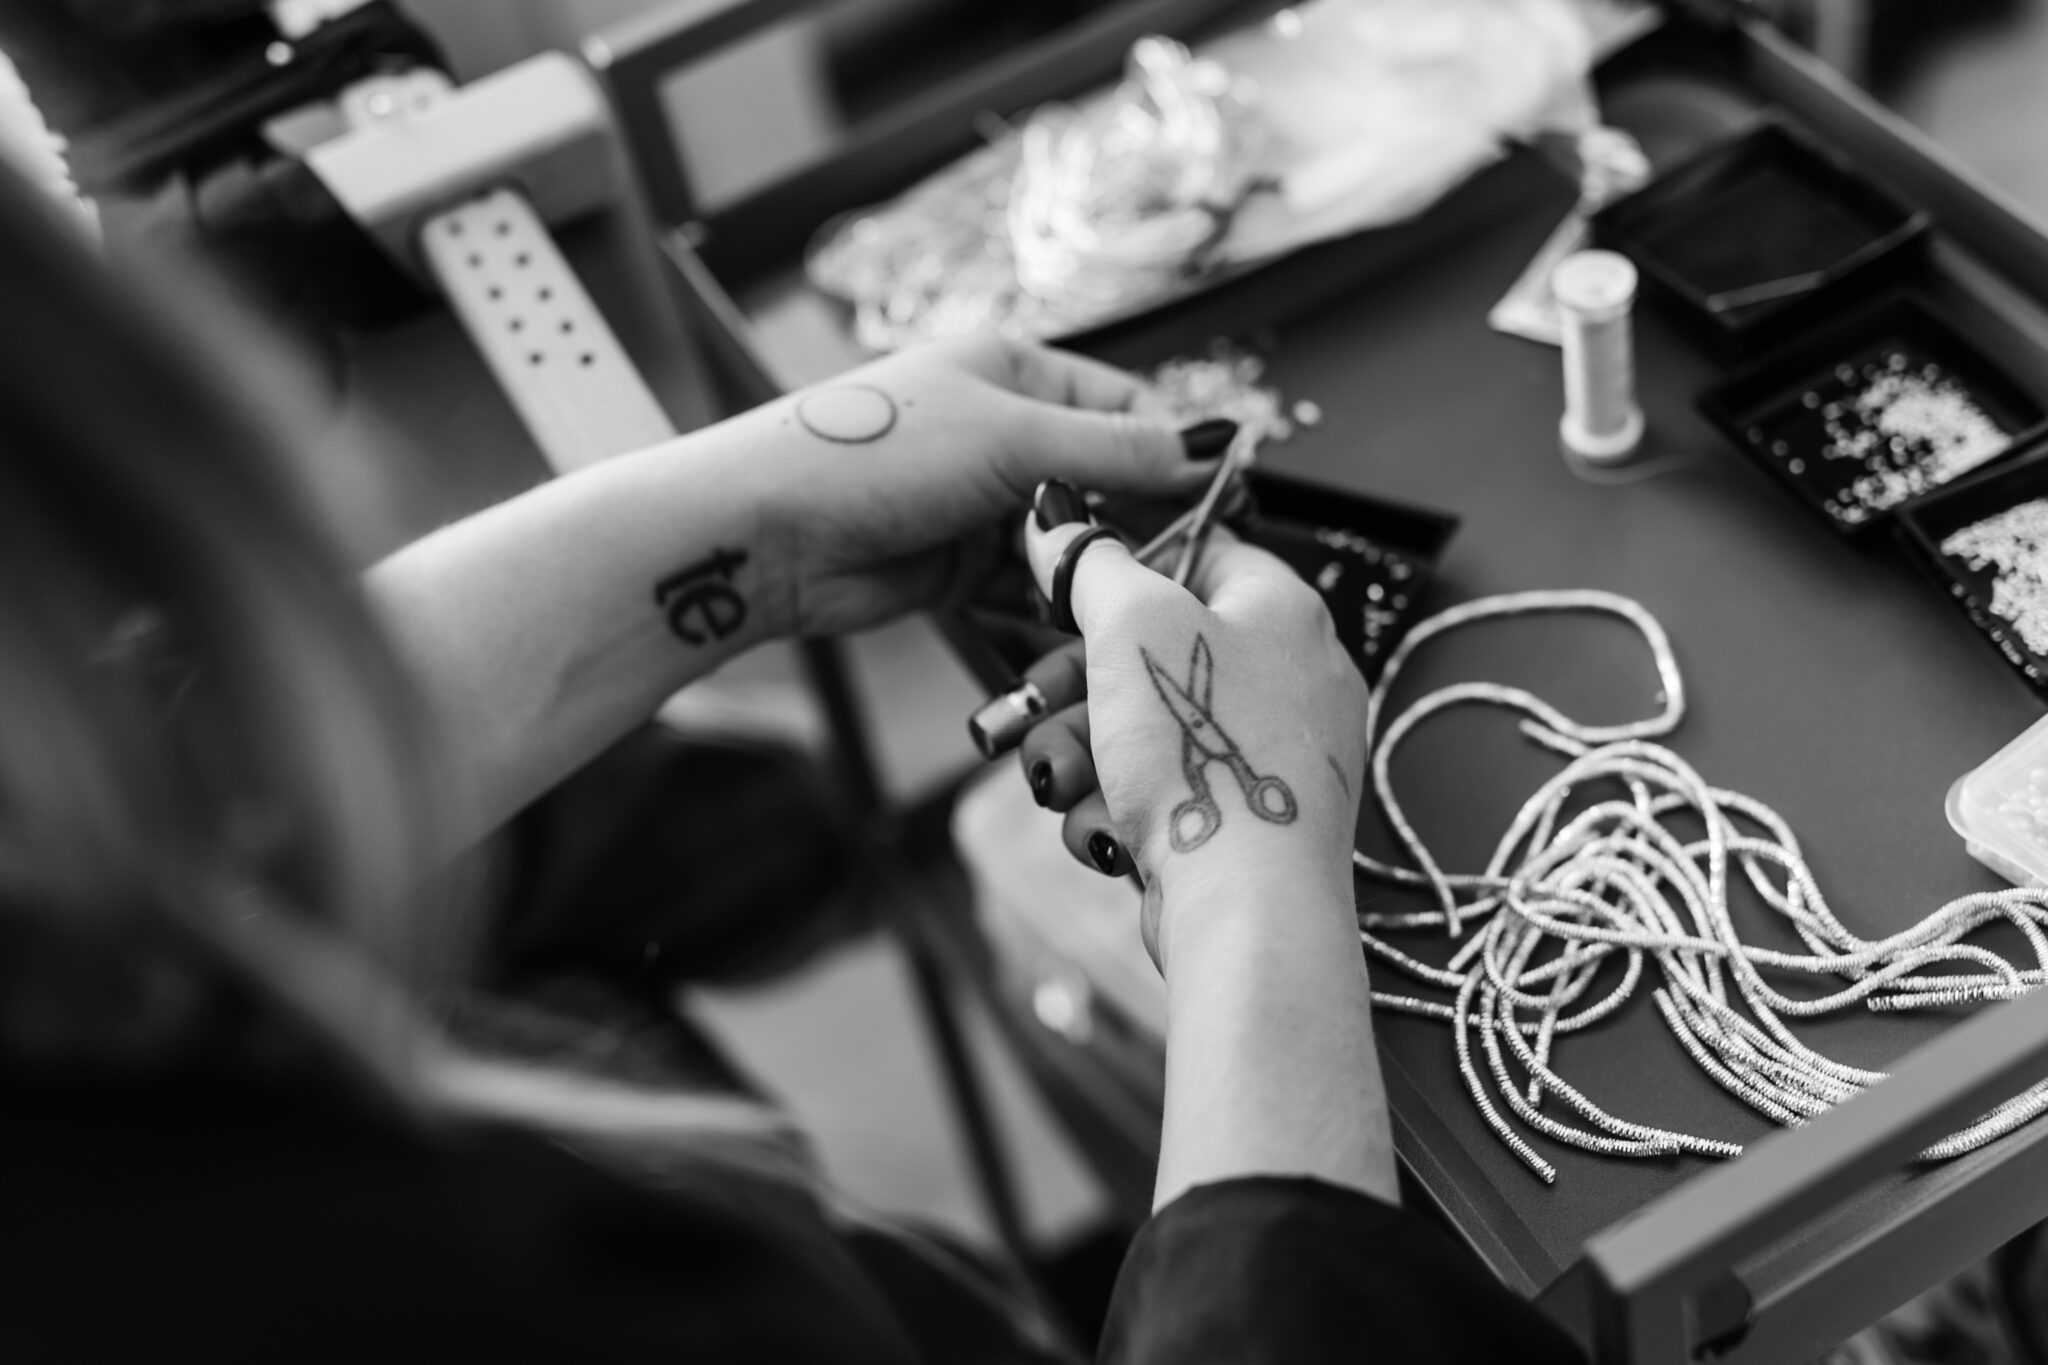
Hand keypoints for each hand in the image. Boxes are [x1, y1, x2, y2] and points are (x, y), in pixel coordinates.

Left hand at [743, 337, 1229, 637]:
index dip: (1174, 449)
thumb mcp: (1012, 438)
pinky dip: (1056, 607)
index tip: (1222, 498)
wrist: (765, 532)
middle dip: (1139, 520)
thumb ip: (1119, 449)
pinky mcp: (960, 567)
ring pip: (1070, 539)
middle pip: (1104, 477)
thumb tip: (1213, 444)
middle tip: (1184, 564)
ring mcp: (980, 502)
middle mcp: (1001, 432)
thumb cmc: (873, 455)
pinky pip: (1030, 587)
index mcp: (1013, 371)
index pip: (1125, 404)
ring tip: (1130, 601)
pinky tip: (1086, 627)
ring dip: (1096, 570)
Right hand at [1016, 504, 1367, 970]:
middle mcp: (1289, 676)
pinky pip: (1161, 791)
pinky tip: (1101, 830)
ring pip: (1143, 730)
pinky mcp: (1244, 823)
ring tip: (1056, 781)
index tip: (1062, 592)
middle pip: (1154, 652)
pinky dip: (1116, 808)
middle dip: (1073, 688)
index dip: (1122, 568)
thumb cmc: (1206, 752)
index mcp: (1284, 608)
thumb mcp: (1132, 623)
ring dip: (1080, 754)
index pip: (1200, 551)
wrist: (1246, 907)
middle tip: (1028, 704)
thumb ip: (1093, 563)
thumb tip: (1058, 518)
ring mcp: (1269, 754)